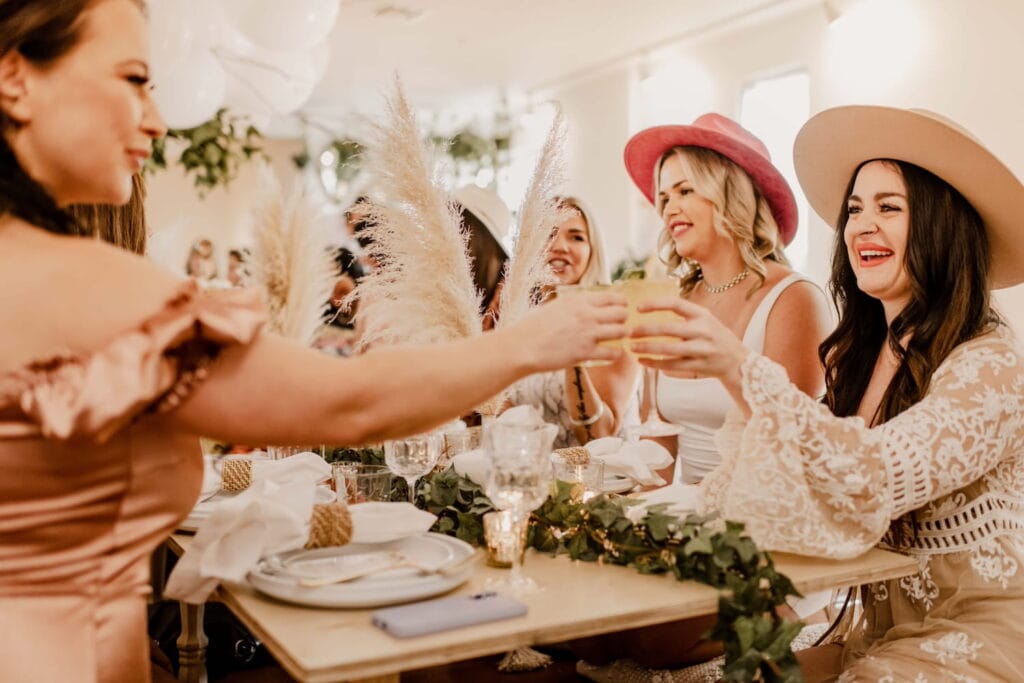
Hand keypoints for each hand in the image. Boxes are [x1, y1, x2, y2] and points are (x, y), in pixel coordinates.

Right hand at [512, 290, 627, 371]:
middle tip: (621, 325)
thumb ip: (575, 306)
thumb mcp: (556, 306)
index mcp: (579, 300)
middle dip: (624, 319)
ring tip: (619, 339)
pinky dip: (616, 353)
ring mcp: (588, 334)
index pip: (613, 297)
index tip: (621, 309)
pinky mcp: (586, 353)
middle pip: (622, 313)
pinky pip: (613, 353)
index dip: (621, 303)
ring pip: (622, 331)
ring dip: (623, 335)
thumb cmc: (534, 327)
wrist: (522, 346)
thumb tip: (588, 306)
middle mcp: (587, 314)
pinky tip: (611, 354)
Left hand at [630, 297, 749, 390]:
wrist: (736, 360)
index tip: (638, 308)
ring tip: (632, 347)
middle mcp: (703, 330)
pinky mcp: (699, 366)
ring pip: (669, 349)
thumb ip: (683, 314)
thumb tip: (650, 306)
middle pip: (669, 328)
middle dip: (646, 330)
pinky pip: (672, 366)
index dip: (656, 304)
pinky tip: (642, 361)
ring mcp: (702, 349)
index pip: (676, 304)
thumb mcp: (704, 318)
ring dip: (648, 349)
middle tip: (630, 332)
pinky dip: (655, 364)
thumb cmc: (713, 335)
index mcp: (702, 314)